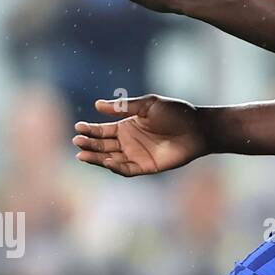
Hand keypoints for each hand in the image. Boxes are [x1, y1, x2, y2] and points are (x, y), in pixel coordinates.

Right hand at [73, 95, 209, 176]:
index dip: (89, 130)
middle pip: (102, 145)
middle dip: (89, 144)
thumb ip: (124, 107)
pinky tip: (106, 161)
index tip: (78, 127)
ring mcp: (136, 155)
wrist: (197, 128)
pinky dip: (115, 167)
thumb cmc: (175, 113)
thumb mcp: (148, 105)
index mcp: (127, 126)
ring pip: (110, 158)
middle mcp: (128, 142)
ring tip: (82, 153)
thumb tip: (97, 105)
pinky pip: (126, 169)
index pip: (102, 130)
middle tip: (77, 141)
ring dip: (96, 157)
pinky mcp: (146, 166)